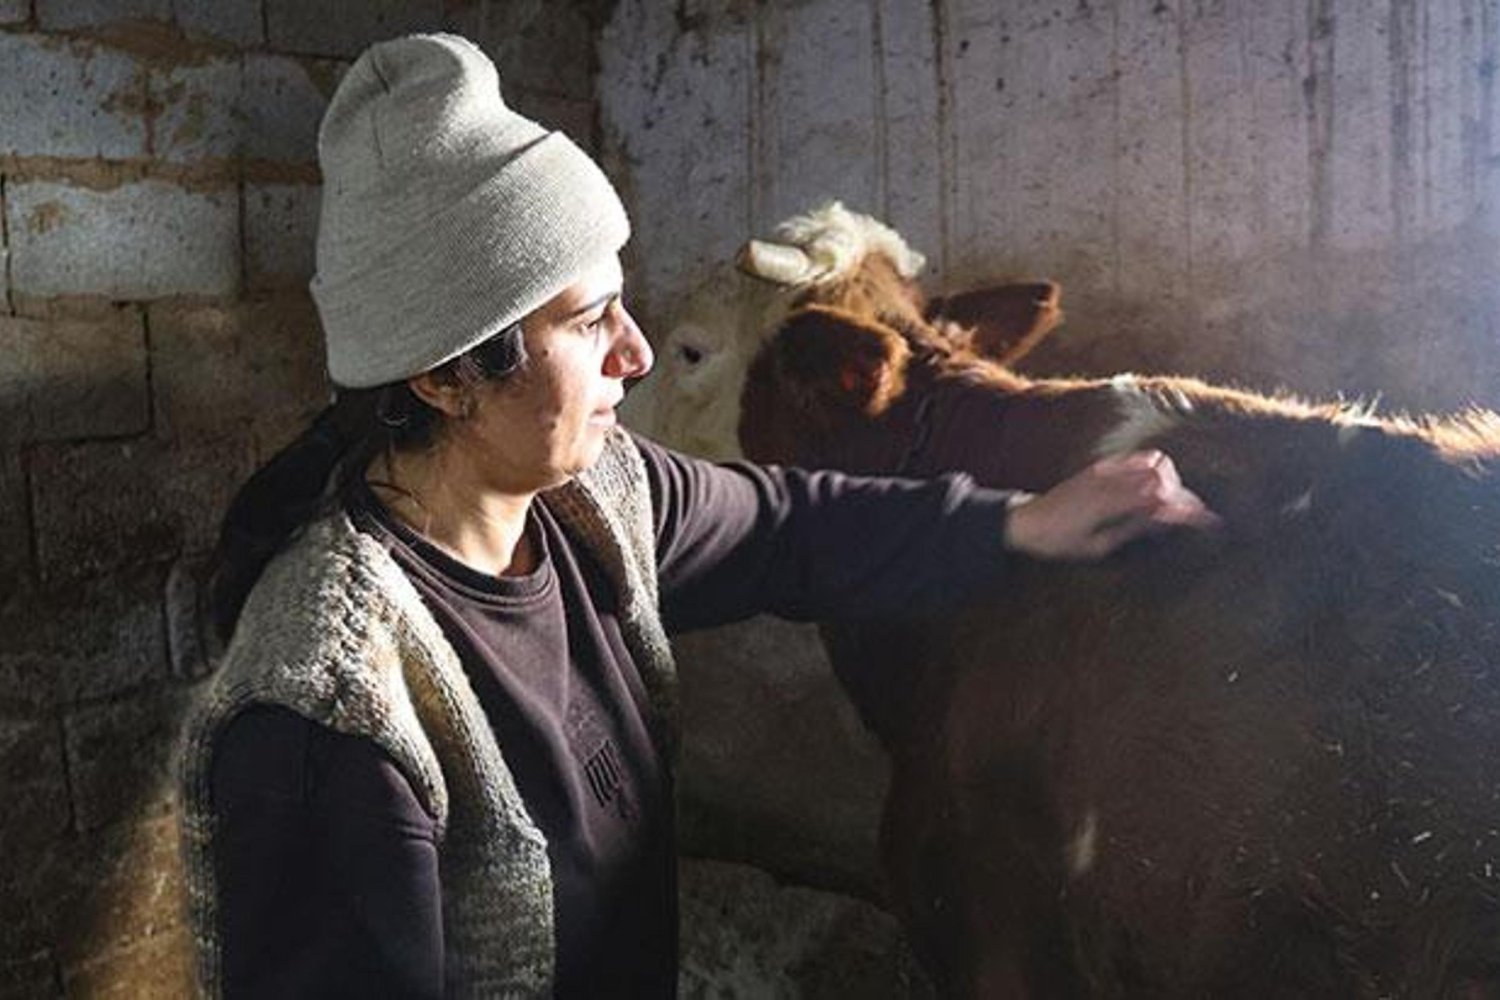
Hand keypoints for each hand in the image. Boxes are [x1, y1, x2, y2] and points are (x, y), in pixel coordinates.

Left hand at [1003, 450, 1218, 559]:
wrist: (1027, 521)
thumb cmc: (1059, 541)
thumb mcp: (1096, 546)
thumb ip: (1130, 528)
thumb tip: (1163, 517)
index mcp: (1108, 502)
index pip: (1159, 496)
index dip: (1186, 507)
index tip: (1207, 519)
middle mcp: (1108, 479)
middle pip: (1163, 474)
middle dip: (1184, 493)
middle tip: (1192, 514)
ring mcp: (1104, 469)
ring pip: (1154, 461)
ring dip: (1172, 479)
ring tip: (1174, 503)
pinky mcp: (1101, 466)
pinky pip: (1137, 458)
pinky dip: (1156, 470)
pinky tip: (1159, 488)